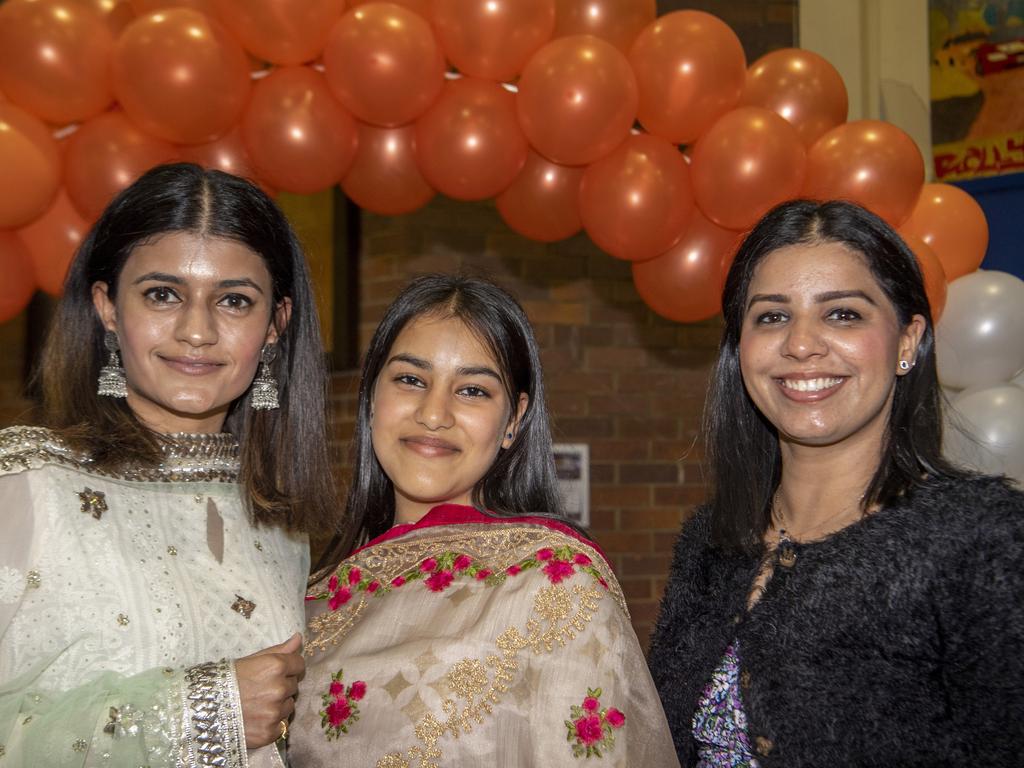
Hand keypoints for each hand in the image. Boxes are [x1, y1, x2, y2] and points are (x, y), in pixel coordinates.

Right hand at [235, 633, 304, 748]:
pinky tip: (256, 718)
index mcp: (275, 666)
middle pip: (294, 685)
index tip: (281, 671)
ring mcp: (274, 712)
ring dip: (279, 705)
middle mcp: (278, 688)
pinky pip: (282, 725)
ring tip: (257, 704)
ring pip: (289, 706)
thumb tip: (298, 639)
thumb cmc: (224, 680)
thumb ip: (278, 650)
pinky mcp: (270, 732)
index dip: (291, 667)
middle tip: (261, 689)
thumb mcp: (250, 660)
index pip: (299, 664)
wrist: (201, 709)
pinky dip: (272, 723)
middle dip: (282, 685)